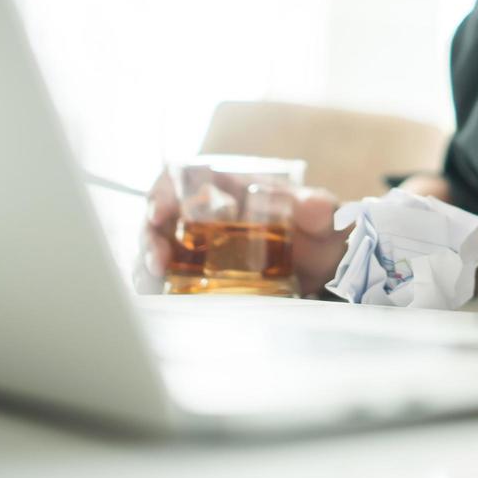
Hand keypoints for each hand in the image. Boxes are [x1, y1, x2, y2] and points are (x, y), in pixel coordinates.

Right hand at [134, 170, 350, 297]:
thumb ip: (319, 208)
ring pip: (160, 247)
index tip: (159, 213)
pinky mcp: (205, 275)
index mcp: (230, 189)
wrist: (330, 266)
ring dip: (147, 263)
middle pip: (162, 217)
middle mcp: (209, 214)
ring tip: (152, 282)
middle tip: (157, 262)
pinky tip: (158, 299)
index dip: (162, 192)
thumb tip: (314, 206)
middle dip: (150, 237)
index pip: (182, 178)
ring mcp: (204, 245)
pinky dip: (158, 286)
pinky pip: (171, 277)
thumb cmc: (321, 231)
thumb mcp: (324, 216)